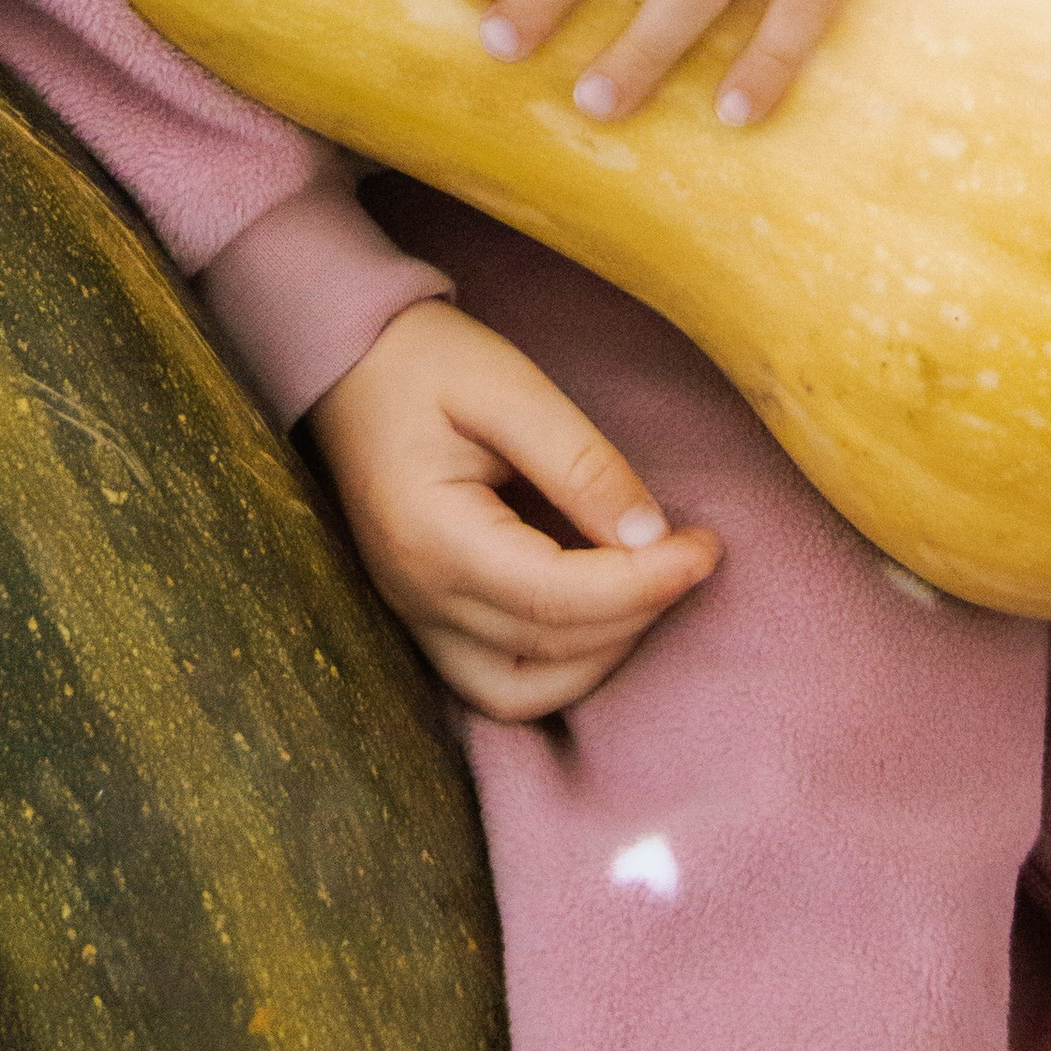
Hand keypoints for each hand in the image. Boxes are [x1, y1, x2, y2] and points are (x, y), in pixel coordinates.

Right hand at [307, 299, 717, 718]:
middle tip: (694, 552)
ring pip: (525, 690)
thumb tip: (652, 535)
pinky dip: (559, 669)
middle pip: (551, 647)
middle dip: (641, 611)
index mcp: (432, 536)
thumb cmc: (423, 361)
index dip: (646, 584)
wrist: (345, 360)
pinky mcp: (423, 617)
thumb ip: (578, 460)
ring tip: (650, 587)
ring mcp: (414, 616)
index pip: (558, 598)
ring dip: (602, 655)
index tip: (705, 546)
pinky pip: (497, 684)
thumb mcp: (506, 384)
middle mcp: (418, 595)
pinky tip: (600, 614)